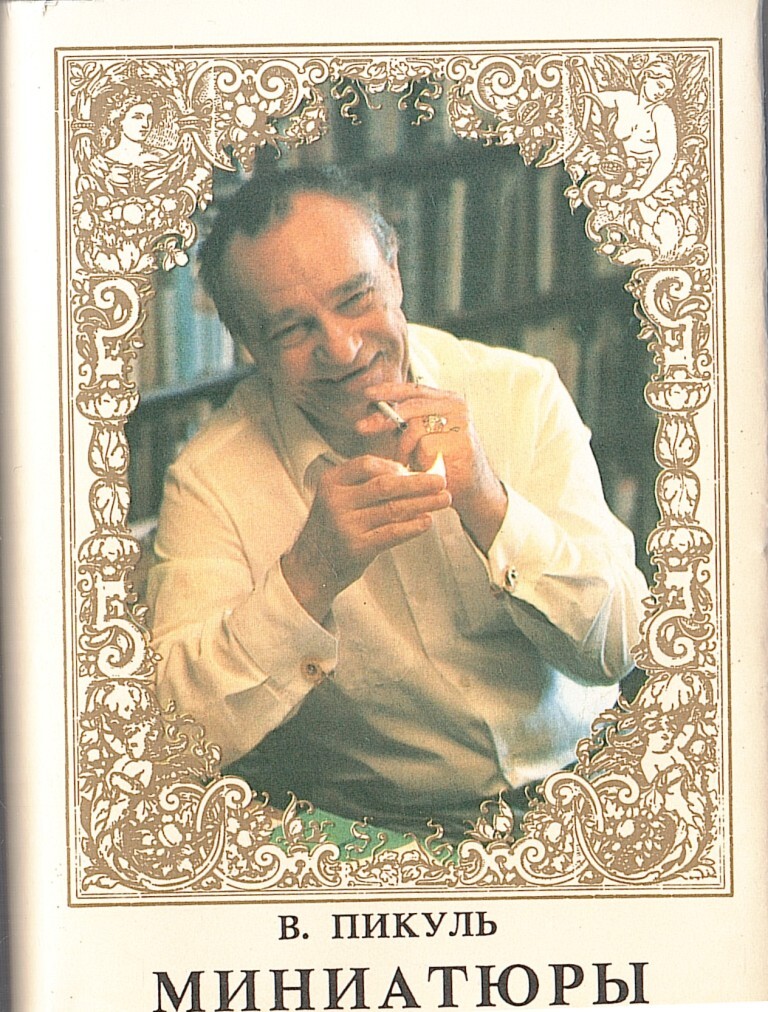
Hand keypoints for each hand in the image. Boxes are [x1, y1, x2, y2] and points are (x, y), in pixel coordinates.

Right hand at [281, 454, 450, 622]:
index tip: (414, 470)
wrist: (311, 566)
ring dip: (423, 503)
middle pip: (385, 485)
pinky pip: (392, 533)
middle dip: (418, 483)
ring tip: (443, 500)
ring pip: (393, 509)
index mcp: (331, 482)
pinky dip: (412, 527)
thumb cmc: (331, 529)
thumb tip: (408, 475)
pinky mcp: (357, 547)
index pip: (367, 464)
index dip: (394, 466)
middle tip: (441, 482)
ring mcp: (346, 525)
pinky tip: (426, 521)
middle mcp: (336, 501)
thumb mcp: (336, 499)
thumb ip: (363, 486)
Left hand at [359, 381, 507, 552]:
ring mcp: (461, 422)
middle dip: (382, 418)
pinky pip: (426, 446)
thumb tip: (372, 411)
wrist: (473, 489)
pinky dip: (419, 461)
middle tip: (361, 427)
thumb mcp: (422, 436)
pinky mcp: (462, 441)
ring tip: (408, 463)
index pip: (414, 388)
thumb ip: (405, 421)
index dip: (389, 389)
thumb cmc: (443, 462)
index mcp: (446, 399)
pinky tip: (425, 469)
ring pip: (415, 428)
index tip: (366, 394)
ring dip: (404, 450)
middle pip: (410, 405)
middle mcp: (456, 406)